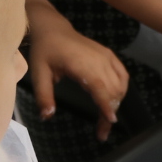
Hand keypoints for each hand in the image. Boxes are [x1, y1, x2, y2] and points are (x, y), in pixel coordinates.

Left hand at [25, 0, 128, 140]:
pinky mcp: (110, 55)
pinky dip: (122, 89)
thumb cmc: (45, 51)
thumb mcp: (38, 74)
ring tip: (106, 118)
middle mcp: (99, 60)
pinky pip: (122, 75)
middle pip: (112, 90)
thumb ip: (43, 95)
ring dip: (116, 102)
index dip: (106, 105)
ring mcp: (106, 56)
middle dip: (110, 112)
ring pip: (120, 84)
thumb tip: (47, 116)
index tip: (110, 121)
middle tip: (102, 132)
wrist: (53, 30)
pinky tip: (115, 100)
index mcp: (81, 64)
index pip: (100, 87)